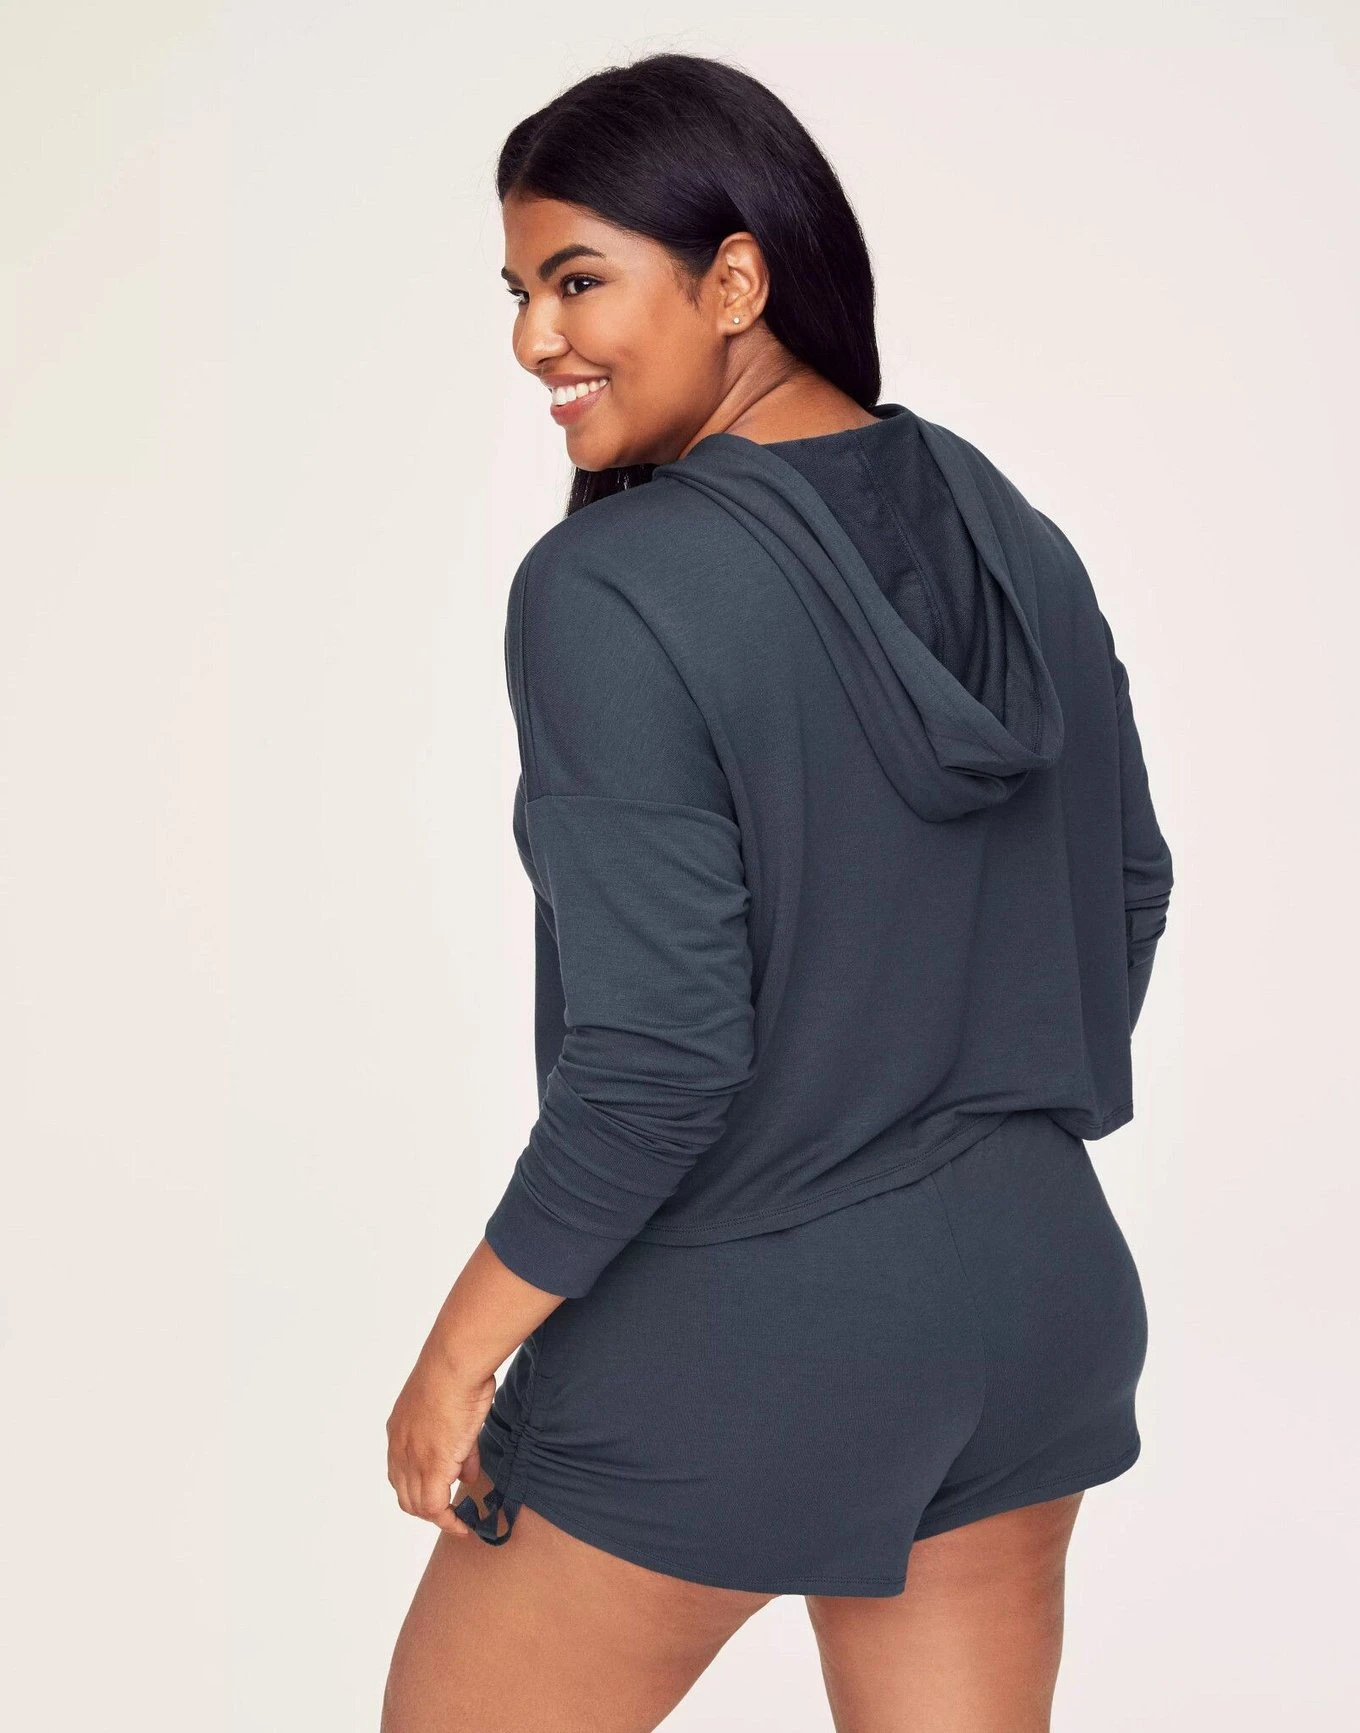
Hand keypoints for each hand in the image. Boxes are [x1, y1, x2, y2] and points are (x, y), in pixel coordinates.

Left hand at [386, 1347, 498, 1538]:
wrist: (454, 1364)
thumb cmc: (457, 1373)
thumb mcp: (452, 1410)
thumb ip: (458, 1446)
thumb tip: (466, 1473)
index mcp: (399, 1430)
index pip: (402, 1472)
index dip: (420, 1487)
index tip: (441, 1494)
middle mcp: (399, 1449)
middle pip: (405, 1495)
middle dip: (427, 1508)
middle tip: (450, 1513)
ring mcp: (413, 1460)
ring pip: (417, 1505)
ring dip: (437, 1517)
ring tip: (457, 1522)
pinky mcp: (432, 1468)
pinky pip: (436, 1508)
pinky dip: (449, 1521)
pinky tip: (462, 1525)